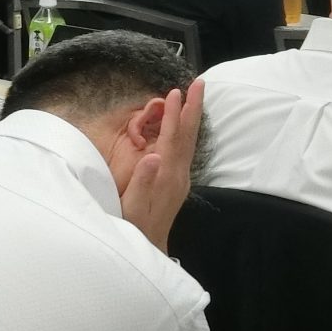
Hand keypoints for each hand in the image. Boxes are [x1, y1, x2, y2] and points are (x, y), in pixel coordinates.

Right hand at [119, 78, 205, 253]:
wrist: (148, 247)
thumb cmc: (134, 226)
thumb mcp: (131, 205)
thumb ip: (143, 180)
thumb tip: (154, 155)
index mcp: (166, 175)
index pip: (171, 138)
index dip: (174, 114)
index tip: (175, 92)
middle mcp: (178, 174)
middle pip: (188, 135)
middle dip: (193, 108)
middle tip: (200, 83)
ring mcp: (180, 178)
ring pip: (189, 141)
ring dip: (193, 117)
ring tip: (196, 96)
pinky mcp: (178, 181)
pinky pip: (185, 149)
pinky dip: (187, 131)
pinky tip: (186, 125)